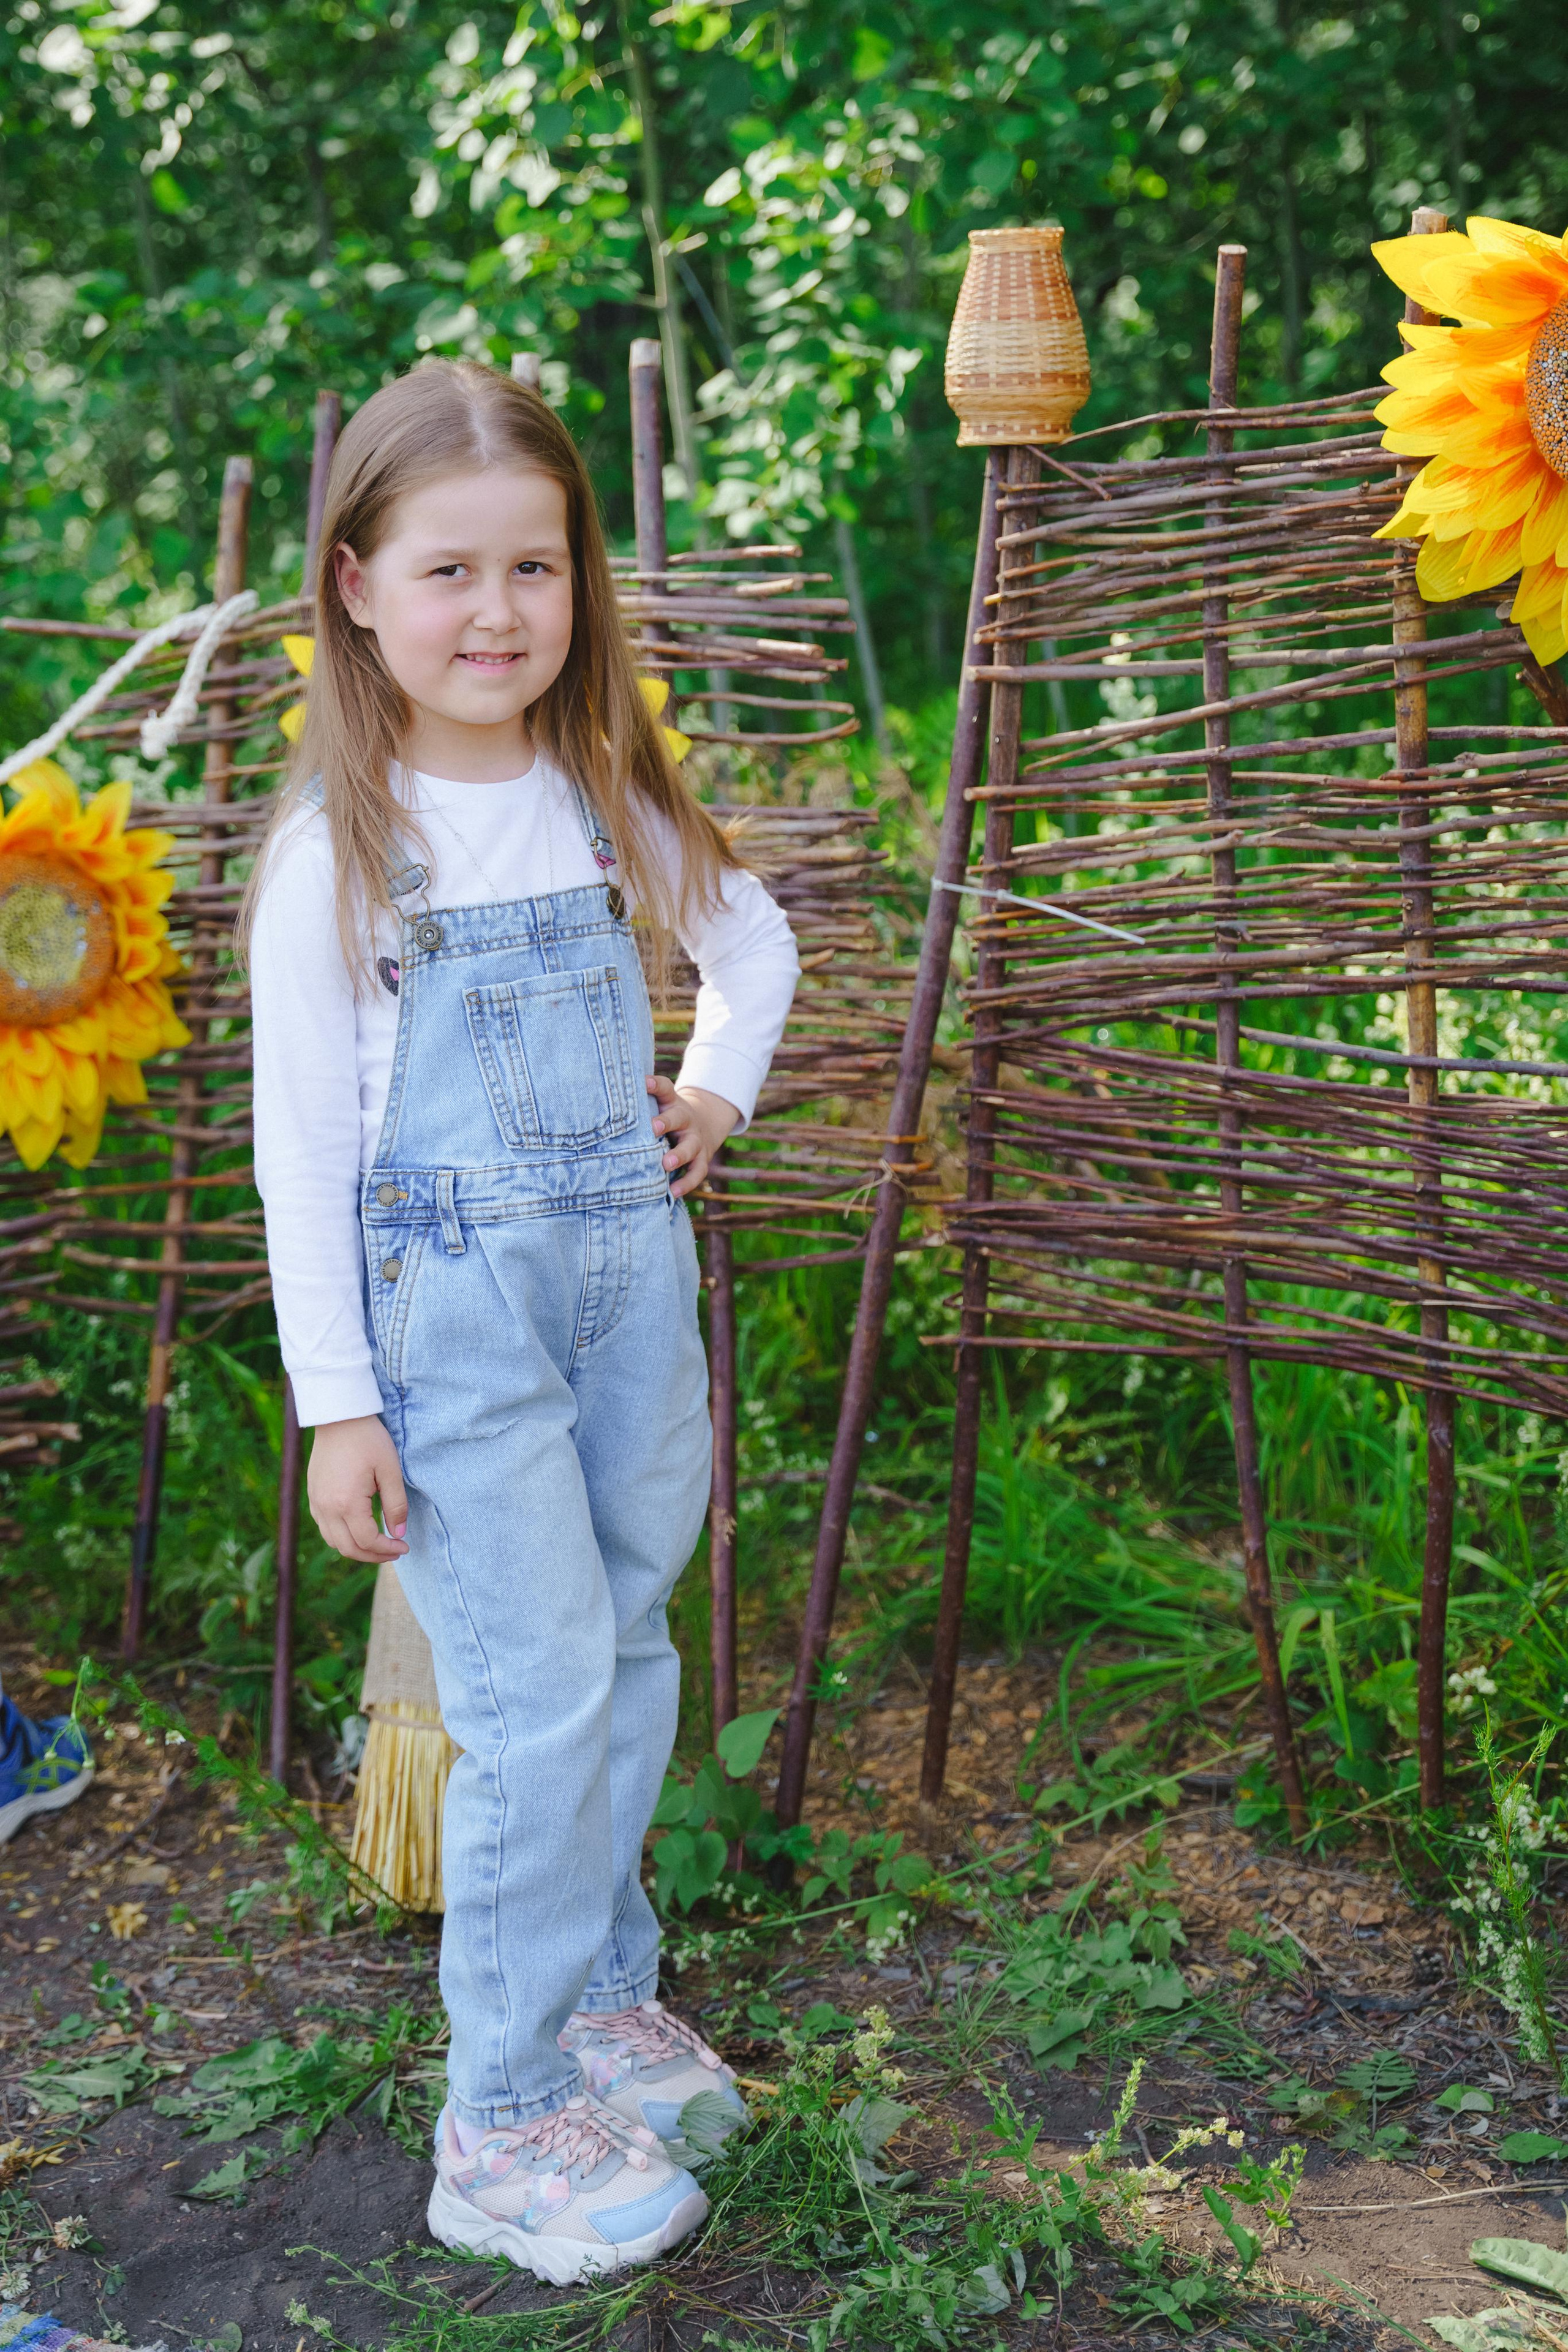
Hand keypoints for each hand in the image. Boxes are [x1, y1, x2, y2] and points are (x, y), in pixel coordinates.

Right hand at [307, 1415, 409, 1562]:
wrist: (339, 1418)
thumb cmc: (368, 1440)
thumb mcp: (390, 1470)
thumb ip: (396, 1505)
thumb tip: (399, 1533)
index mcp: (347, 1503)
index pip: (367, 1541)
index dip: (387, 1549)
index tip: (404, 1546)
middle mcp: (327, 1508)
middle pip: (349, 1548)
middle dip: (374, 1556)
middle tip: (395, 1551)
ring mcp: (316, 1503)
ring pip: (334, 1541)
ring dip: (357, 1548)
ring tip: (379, 1544)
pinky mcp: (313, 1496)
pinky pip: (325, 1528)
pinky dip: (342, 1536)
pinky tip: (359, 1529)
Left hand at [646, 1075, 738, 1198]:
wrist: (705, 1125)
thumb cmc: (669, 1117)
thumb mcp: (660, 1104)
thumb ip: (640, 1103)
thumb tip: (606, 1099)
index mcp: (672, 1103)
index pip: (665, 1089)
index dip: (655, 1085)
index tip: (645, 1082)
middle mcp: (686, 1119)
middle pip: (679, 1117)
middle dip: (667, 1122)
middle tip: (653, 1128)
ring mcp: (695, 1140)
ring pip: (690, 1147)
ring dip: (679, 1155)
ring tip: (666, 1164)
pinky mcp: (701, 1160)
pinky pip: (696, 1172)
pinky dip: (686, 1183)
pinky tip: (672, 1192)